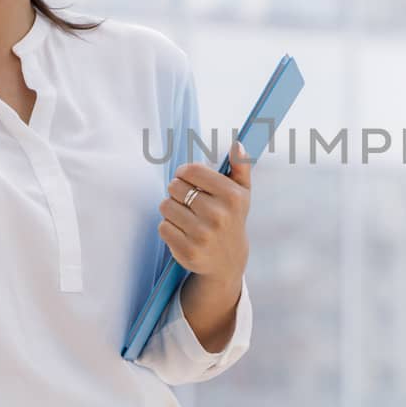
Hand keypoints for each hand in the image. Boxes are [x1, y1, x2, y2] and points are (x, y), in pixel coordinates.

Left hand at [158, 139, 252, 285]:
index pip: (192, 170)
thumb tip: (237, 144)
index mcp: (231, 196)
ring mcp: (202, 235)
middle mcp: (218, 215)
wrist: (228, 262)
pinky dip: (168, 227)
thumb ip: (241, 167)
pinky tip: (182, 231)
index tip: (186, 178)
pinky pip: (163, 227)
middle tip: (186, 200)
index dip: (184, 172)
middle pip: (175, 187)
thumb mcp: (242, 194)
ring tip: (184, 215)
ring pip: (166, 206)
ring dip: (171, 209)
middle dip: (177, 191)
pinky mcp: (187, 251)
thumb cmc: (231, 220)